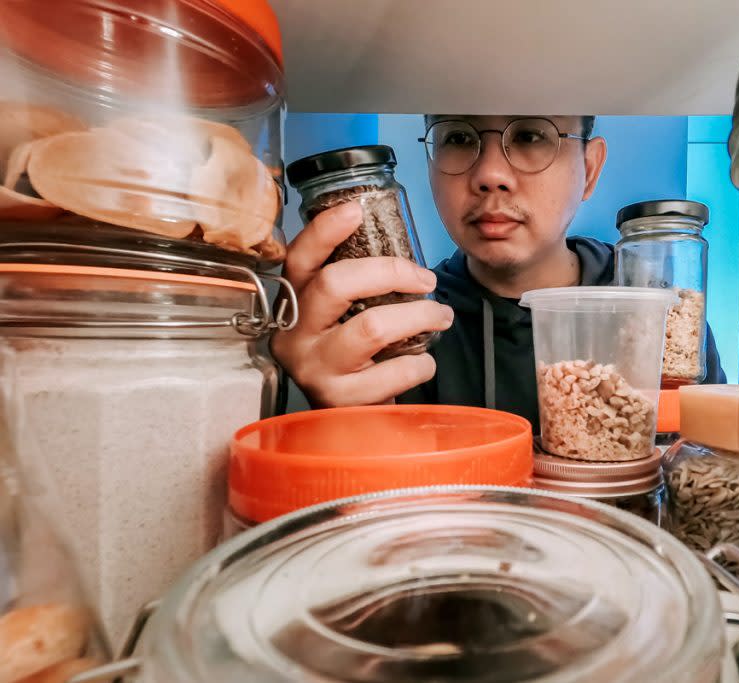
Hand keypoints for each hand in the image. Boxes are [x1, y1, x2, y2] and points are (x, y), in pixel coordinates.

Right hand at [271, 201, 453, 406]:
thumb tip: (397, 250)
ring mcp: (315, 369)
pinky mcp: (341, 400)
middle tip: (427, 280)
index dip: (324, 231)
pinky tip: (424, 361)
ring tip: (442, 317)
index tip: (355, 209)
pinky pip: (394, 370)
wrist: (347, 425)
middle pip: (336, 284)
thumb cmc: (352, 359)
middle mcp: (295, 336)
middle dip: (392, 272)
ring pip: (372, 327)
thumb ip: (354, 286)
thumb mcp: (340, 318)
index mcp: (293, 305)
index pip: (300, 260)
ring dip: (420, 316)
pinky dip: (421, 363)